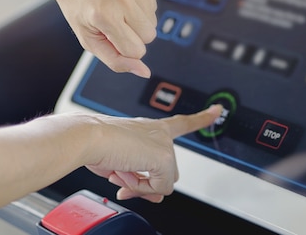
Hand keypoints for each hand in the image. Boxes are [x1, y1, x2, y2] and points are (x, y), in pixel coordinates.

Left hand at [27, 0, 157, 77]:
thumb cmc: (76, 3)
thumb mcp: (88, 37)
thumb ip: (115, 59)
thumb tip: (144, 71)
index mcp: (105, 15)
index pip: (136, 50)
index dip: (124, 47)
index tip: (110, 35)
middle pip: (149, 36)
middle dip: (133, 34)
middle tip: (113, 20)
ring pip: (153, 20)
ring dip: (137, 18)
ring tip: (116, 6)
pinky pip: (153, 2)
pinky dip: (140, 3)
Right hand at [84, 105, 222, 202]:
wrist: (88, 138)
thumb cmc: (97, 145)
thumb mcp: (122, 165)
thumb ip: (142, 180)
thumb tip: (159, 196)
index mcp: (150, 128)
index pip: (181, 122)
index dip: (201, 118)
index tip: (217, 110)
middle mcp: (160, 132)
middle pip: (168, 170)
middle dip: (147, 181)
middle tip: (124, 178)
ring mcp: (164, 144)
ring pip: (164, 181)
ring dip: (141, 184)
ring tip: (120, 171)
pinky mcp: (164, 157)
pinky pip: (160, 187)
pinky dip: (141, 187)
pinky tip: (125, 173)